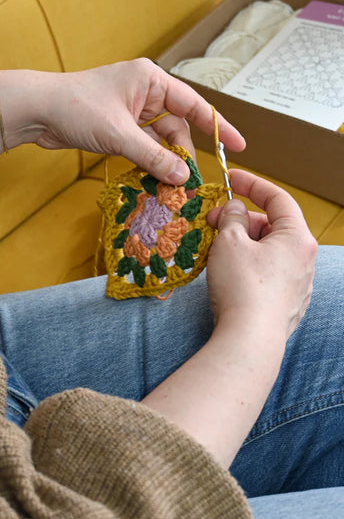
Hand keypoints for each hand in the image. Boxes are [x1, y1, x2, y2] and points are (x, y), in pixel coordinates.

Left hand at [33, 59, 245, 184]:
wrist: (36, 111)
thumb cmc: (76, 108)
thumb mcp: (119, 134)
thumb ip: (153, 157)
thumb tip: (184, 177)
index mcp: (151, 80)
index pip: (195, 104)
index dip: (218, 126)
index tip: (239, 146)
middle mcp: (144, 93)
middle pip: (177, 126)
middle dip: (184, 153)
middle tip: (191, 182)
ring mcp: (130, 111)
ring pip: (159, 140)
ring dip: (164, 162)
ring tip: (172, 186)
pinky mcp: (116, 127)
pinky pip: (142, 146)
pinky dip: (148, 162)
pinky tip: (153, 180)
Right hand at [206, 169, 317, 341]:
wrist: (249, 340)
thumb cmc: (242, 286)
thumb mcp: (229, 241)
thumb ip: (231, 217)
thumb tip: (234, 209)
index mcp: (297, 238)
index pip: (278, 198)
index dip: (252, 184)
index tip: (230, 178)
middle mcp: (305, 259)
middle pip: (272, 226)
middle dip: (240, 220)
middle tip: (212, 222)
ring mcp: (299, 284)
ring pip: (268, 251)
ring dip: (242, 243)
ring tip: (216, 249)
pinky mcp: (287, 304)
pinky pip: (267, 273)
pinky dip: (248, 265)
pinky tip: (228, 273)